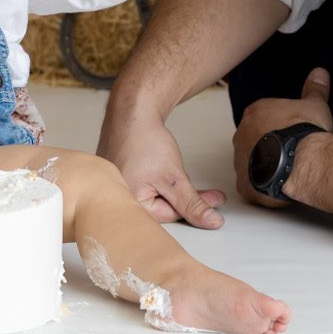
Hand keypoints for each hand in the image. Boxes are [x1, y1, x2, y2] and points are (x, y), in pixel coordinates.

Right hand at [97, 105, 226, 229]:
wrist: (131, 111)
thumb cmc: (145, 141)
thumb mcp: (175, 178)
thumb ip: (193, 205)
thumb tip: (212, 222)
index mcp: (129, 204)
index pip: (169, 214)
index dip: (194, 207)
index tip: (216, 200)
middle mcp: (118, 198)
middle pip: (160, 206)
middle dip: (183, 197)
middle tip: (211, 194)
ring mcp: (116, 186)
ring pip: (154, 195)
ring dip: (171, 187)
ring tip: (175, 171)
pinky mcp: (118, 175)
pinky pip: (143, 185)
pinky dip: (157, 180)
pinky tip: (162, 168)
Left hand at [232, 68, 332, 208]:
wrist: (303, 159)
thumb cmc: (306, 132)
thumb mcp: (315, 105)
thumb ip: (314, 89)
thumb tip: (320, 73)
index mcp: (254, 113)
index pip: (262, 118)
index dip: (279, 127)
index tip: (292, 134)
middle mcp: (240, 135)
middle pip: (253, 140)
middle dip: (268, 146)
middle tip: (290, 153)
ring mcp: (239, 161)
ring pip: (250, 163)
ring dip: (264, 167)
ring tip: (287, 171)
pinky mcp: (244, 184)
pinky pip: (251, 186)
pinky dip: (262, 188)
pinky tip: (279, 187)